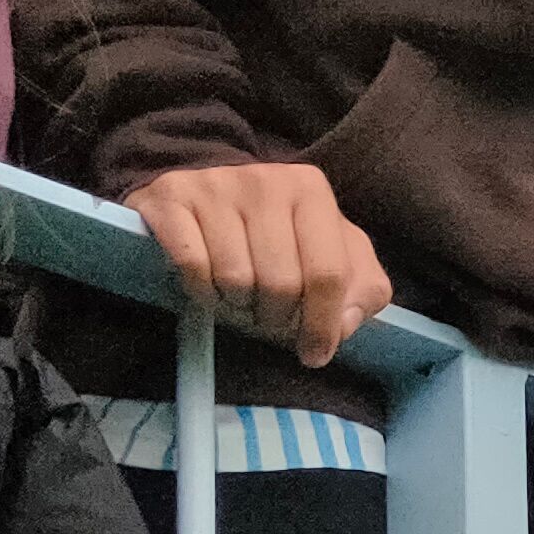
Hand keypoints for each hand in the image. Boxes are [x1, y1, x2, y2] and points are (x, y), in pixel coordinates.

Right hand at [131, 163, 388, 368]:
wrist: (208, 195)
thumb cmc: (279, 234)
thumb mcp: (335, 254)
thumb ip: (361, 290)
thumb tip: (343, 325)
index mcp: (310, 189)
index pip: (327, 274)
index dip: (322, 325)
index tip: (314, 355)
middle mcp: (264, 179)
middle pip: (280, 283)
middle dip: (275, 317)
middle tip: (267, 318)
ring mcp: (215, 184)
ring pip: (235, 279)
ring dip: (237, 305)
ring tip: (239, 297)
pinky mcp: (172, 197)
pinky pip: (193, 267)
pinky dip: (201, 291)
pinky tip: (208, 286)